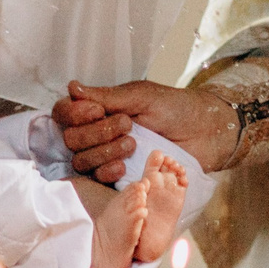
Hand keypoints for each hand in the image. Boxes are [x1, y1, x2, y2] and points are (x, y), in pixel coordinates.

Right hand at [53, 80, 234, 182]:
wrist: (205, 134)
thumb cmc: (176, 108)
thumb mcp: (141, 96)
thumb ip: (106, 96)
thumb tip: (72, 88)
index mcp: (99, 109)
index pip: (64, 113)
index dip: (73, 114)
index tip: (98, 111)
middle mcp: (97, 133)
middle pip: (70, 139)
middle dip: (96, 132)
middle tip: (128, 125)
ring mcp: (106, 157)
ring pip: (81, 160)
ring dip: (105, 151)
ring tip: (132, 143)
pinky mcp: (118, 178)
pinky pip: (97, 180)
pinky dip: (107, 171)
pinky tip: (124, 166)